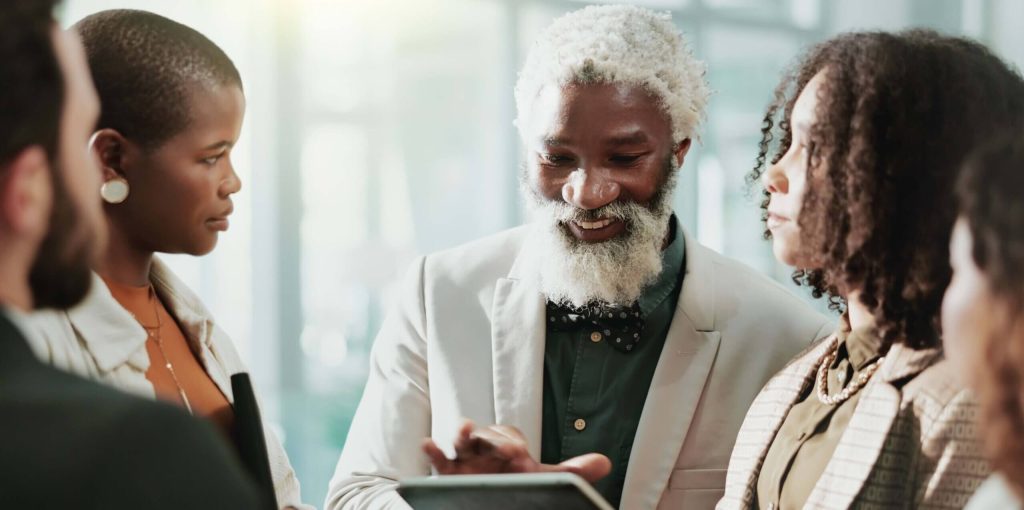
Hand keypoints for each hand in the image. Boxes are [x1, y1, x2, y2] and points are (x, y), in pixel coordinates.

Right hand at [421, 419, 610, 482]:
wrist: (490, 499)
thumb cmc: (512, 482)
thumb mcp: (539, 479)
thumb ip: (569, 472)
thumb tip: (604, 462)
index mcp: (506, 445)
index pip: (510, 438)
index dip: (516, 446)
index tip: (523, 460)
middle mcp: (484, 448)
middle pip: (486, 435)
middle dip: (496, 442)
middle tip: (510, 454)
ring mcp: (464, 459)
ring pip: (461, 439)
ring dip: (462, 433)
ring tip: (464, 431)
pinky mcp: (447, 473)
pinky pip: (437, 457)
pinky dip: (432, 449)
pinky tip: (428, 444)